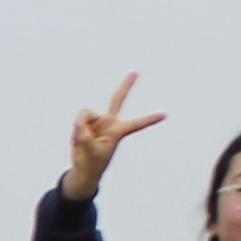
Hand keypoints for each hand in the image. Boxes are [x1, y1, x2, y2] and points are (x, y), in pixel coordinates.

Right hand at [63, 74, 163, 202]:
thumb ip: (85, 136)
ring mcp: (97, 122)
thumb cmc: (92, 163)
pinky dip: (76, 128)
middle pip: (118, 99)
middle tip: (136, 73)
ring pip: (86, 114)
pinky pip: (79, 120)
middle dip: (126, 86)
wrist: (83, 168)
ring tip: (80, 140)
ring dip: (80, 125)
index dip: (149, 119)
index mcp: (118, 132)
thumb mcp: (91, 151)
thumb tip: (80, 125)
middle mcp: (109, 123)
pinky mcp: (86, 123)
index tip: (165, 115)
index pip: (136, 124)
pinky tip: (76, 139)